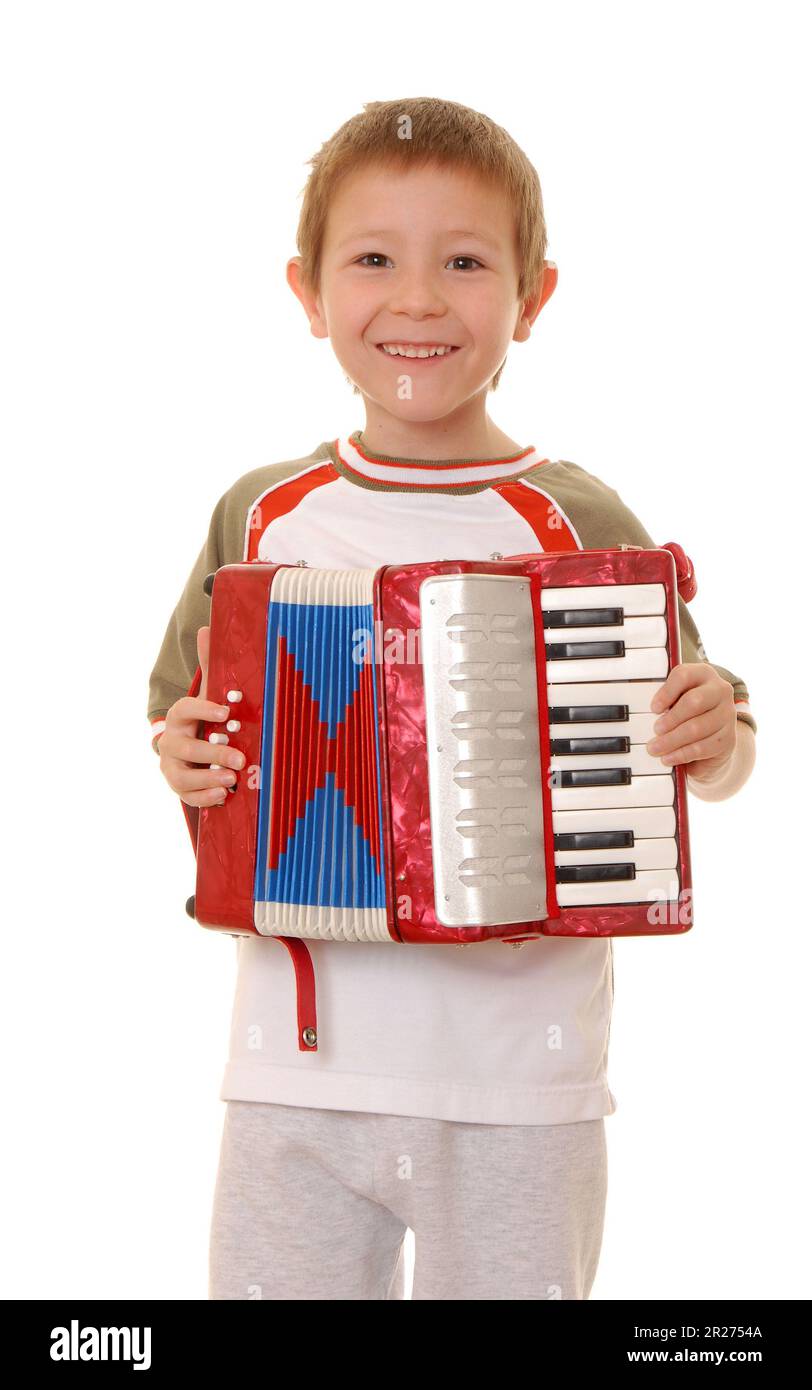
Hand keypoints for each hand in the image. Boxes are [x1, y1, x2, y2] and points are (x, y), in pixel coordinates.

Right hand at [158, 626, 244, 807]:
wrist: (186, 747)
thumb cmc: (203, 719)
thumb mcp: (207, 694)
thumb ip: (210, 666)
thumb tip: (208, 628)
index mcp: (178, 717)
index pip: (185, 709)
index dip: (203, 710)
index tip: (225, 711)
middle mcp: (171, 742)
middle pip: (186, 748)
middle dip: (212, 753)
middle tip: (239, 757)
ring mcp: (172, 767)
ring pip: (182, 777)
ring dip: (207, 780)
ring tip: (231, 780)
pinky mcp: (178, 787)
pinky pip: (187, 797)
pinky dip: (204, 798)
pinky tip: (223, 796)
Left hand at [646, 662, 736, 779]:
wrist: (712, 732)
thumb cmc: (686, 710)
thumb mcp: (676, 699)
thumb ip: (666, 701)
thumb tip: (647, 716)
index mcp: (703, 674)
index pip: (684, 676)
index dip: (667, 692)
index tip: (653, 708)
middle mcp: (720, 690)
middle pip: (694, 702)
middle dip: (671, 719)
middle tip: (655, 730)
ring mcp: (727, 714)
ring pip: (697, 727)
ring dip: (672, 740)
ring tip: (655, 748)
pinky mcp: (728, 738)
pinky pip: (703, 747)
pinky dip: (683, 754)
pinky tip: (669, 757)